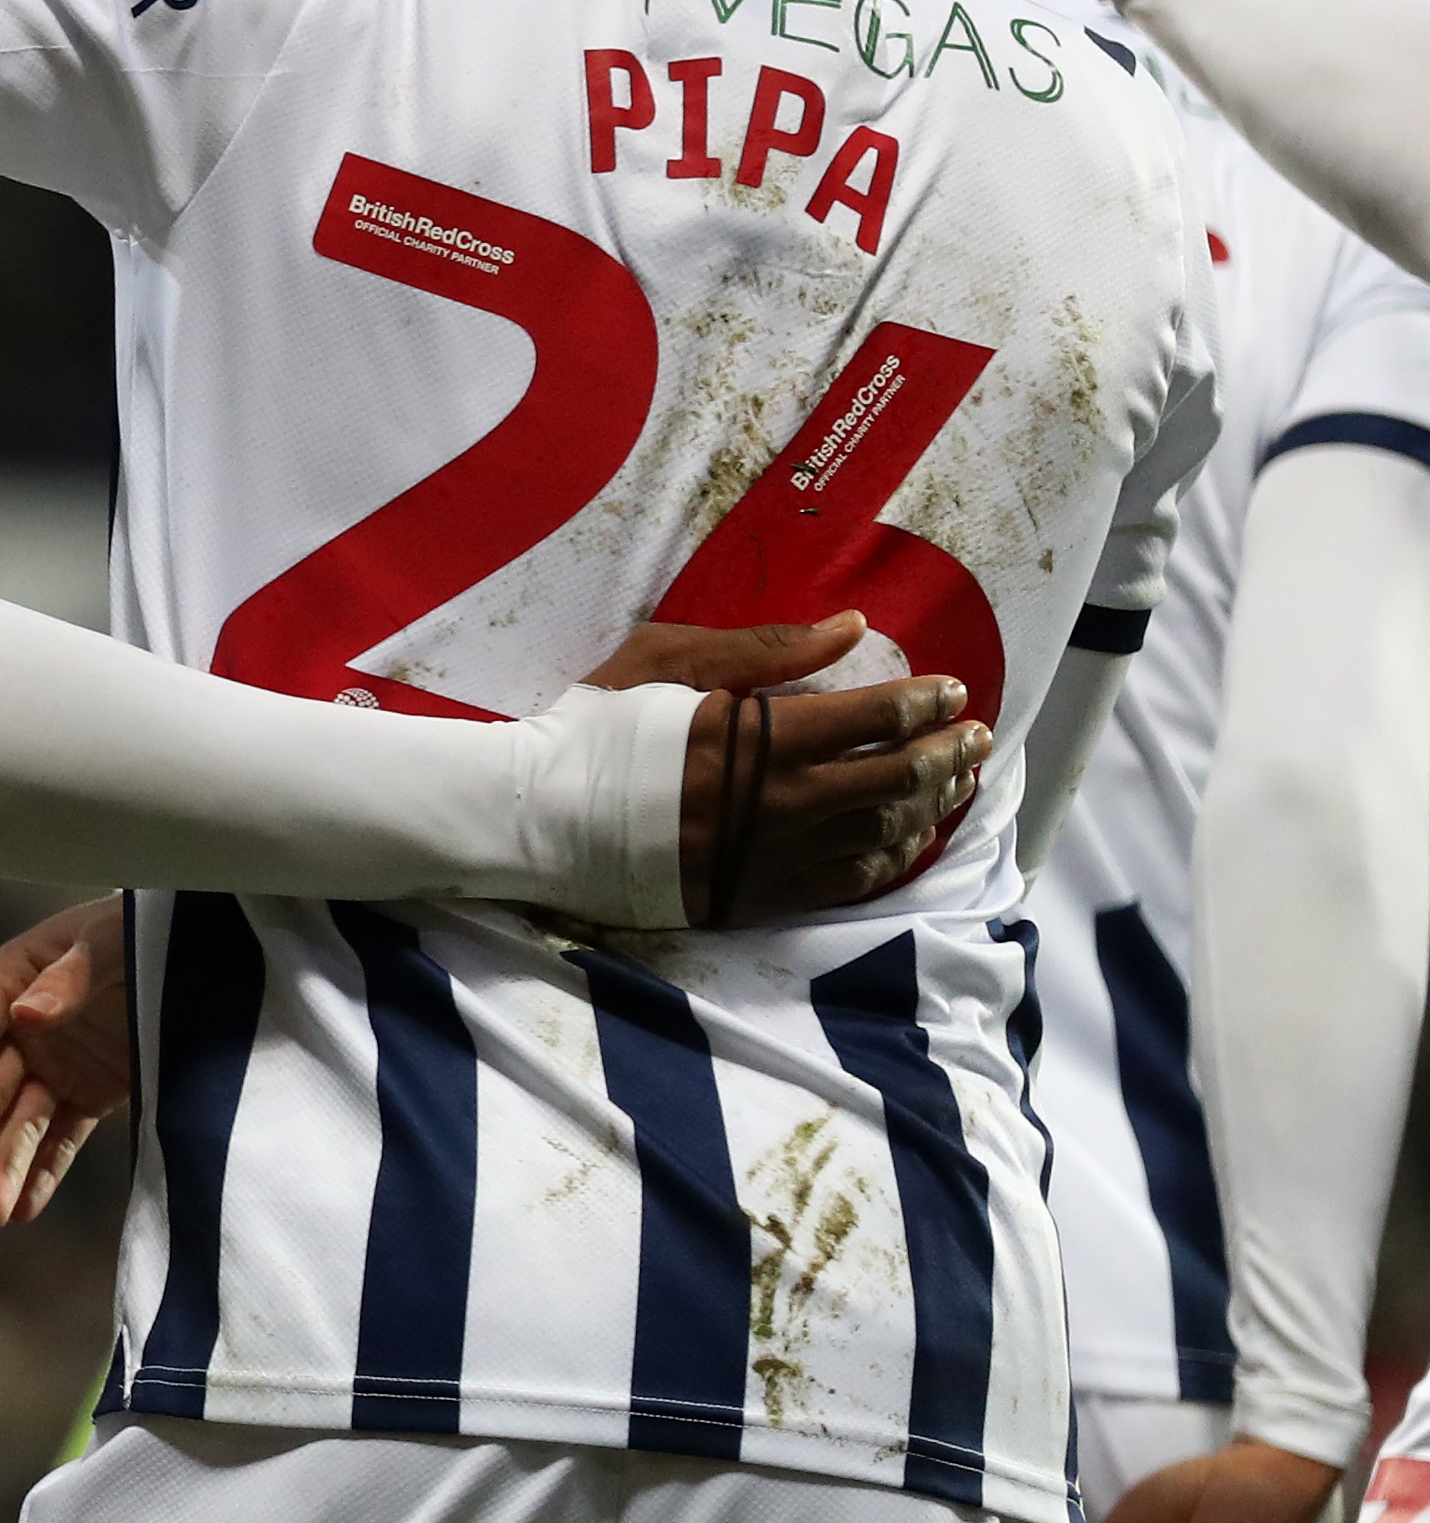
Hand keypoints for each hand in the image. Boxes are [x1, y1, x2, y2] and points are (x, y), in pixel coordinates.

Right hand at [0, 897, 127, 1225]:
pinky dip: (44, 1173)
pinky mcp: (90, 1092)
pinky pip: (62, 1139)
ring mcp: (54, 1064)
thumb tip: (24, 1015)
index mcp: (10, 980)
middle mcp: (20, 1029)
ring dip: (3, 1169)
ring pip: (20, 1126)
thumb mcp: (112, 940)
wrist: (199, 945)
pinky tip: (24, 1210)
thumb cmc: (143, 926)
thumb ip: (70, 977)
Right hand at [597, 611, 990, 924]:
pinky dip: (894, 855)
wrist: (548, 819)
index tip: (951, 689)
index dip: (925, 700)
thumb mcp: (670, 659)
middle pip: (899, 776)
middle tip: (974, 734)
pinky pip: (855, 880)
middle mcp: (788, 799)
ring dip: (933, 801)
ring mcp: (782, 855)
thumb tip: (852, 627)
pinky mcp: (767, 895)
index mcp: (767, 735)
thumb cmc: (602, 726)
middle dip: (948, 750)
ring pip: (888, 829)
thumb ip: (767, 647)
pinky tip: (909, 836)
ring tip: (957, 779)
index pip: (877, 716)